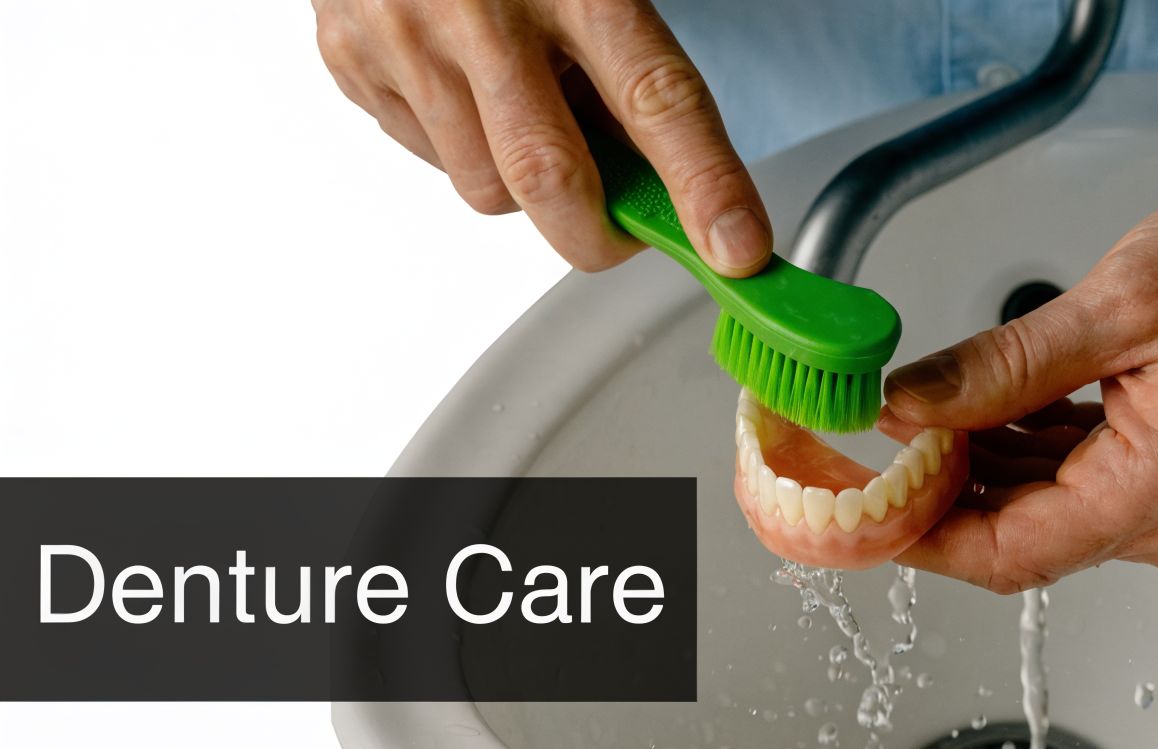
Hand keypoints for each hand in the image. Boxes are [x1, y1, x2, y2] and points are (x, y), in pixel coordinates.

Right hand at [311, 0, 771, 274]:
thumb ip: (626, 70)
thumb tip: (660, 186)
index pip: (655, 98)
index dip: (704, 184)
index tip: (738, 248)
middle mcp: (481, 10)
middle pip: (552, 178)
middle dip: (600, 234)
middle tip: (625, 232)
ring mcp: (405, 39)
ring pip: (486, 189)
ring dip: (522, 183)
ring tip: (525, 111)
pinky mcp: (354, 65)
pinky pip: (432, 162)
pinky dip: (466, 150)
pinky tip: (467, 90)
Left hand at [883, 175, 1157, 592]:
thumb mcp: (1117, 306)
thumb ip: (999, 367)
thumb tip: (905, 406)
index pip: (1009, 552)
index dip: (919, 537)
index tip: (856, 509)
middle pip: (1016, 535)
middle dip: (931, 496)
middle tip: (861, 455)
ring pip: (1037, 508)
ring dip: (968, 468)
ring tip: (908, 419)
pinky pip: (1069, 481)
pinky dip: (1014, 452)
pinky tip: (975, 411)